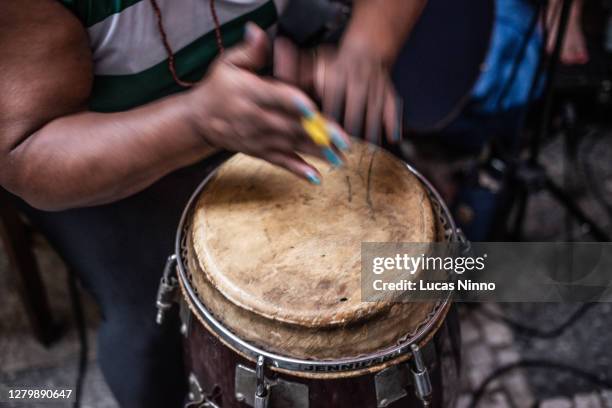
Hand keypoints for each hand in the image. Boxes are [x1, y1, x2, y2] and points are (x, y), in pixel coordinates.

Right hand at [188, 23, 348, 182]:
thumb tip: (258, 32)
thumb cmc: (218, 88)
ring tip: (340, 158)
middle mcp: (255, 118)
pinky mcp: (260, 152)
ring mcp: (259, 138)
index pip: (275, 97)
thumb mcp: (228, 64)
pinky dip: (298, 170)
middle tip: (343, 139)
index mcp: (250, 93)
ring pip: (291, 145)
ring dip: (317, 152)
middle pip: (290, 125)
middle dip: (318, 133)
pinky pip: (281, 162)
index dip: (294, 103)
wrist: (199, 120)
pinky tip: (316, 177)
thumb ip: (249, 51)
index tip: (313, 110)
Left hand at [274, 38, 401, 143]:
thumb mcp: (314, 66)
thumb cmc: (334, 64)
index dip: (326, 124)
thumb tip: (277, 84)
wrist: (367, 49)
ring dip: (369, 135)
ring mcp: (375, 89)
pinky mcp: (389, 94)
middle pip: (353, 113)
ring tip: (366, 154)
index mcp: (336, 78)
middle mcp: (357, 83)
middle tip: (342, 157)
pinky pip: (393, 109)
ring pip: (373, 114)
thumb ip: (297, 78)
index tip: (320, 142)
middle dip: (347, 135)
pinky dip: (392, 123)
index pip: (330, 104)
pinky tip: (391, 139)